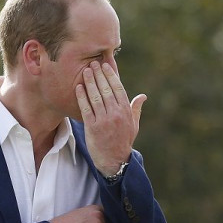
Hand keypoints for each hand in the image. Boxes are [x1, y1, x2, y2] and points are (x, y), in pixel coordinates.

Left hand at [76, 61, 144, 176]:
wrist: (114, 160)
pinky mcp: (93, 127)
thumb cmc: (123, 141)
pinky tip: (78, 87)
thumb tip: (143, 96)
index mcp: (126, 111)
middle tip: (92, 63)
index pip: (118, 88)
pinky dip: (82, 97)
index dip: (111, 75)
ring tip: (85, 71)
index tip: (105, 65)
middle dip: (99, 75)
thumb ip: (136, 109)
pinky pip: (86, 108)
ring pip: (96, 97)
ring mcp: (104, 120)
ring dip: (90, 82)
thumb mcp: (133, 125)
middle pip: (106, 89)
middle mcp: (116, 114)